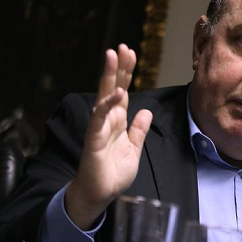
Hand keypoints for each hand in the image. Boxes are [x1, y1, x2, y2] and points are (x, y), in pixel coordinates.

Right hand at [65, 44, 152, 229]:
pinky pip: (101, 118)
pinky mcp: (94, 139)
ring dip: (110, 76)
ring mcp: (99, 127)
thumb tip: (147, 112)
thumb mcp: (134, 149)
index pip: (122, 90)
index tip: (131, 53)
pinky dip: (108, 104)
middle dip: (118, 67)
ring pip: (104, 96)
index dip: (126, 72)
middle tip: (122, 46)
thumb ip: (139, 130)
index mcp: (117, 120)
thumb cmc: (113, 173)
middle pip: (113, 87)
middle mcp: (107, 119)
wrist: (100, 194)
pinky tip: (117, 92)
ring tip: (113, 56)